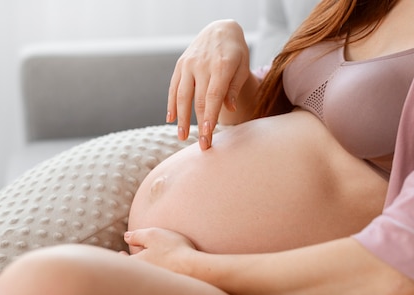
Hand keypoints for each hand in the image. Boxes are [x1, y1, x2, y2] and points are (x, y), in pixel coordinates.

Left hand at [124, 228, 197, 276]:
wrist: (194, 268)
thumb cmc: (172, 249)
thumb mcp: (152, 235)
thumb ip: (137, 235)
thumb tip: (126, 237)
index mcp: (138, 263)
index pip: (125, 261)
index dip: (121, 257)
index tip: (120, 254)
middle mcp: (146, 275)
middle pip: (135, 270)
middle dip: (132, 264)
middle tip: (128, 259)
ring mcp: (157, 282)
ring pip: (147, 275)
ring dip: (145, 270)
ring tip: (146, 265)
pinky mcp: (168, 287)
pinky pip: (159, 281)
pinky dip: (157, 277)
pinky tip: (163, 271)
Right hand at [167, 19, 250, 150]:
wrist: (220, 28)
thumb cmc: (236, 52)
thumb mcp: (242, 67)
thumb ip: (234, 88)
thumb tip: (230, 109)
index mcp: (221, 66)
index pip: (213, 97)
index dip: (210, 118)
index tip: (208, 135)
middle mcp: (202, 65)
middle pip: (198, 100)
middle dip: (200, 125)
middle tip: (202, 146)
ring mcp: (188, 64)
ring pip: (182, 96)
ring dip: (182, 119)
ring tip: (182, 137)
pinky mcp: (180, 64)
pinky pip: (173, 87)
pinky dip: (171, 104)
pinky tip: (171, 120)